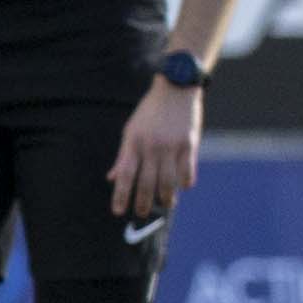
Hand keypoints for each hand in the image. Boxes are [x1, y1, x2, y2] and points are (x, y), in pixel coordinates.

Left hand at [110, 79, 202, 220]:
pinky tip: (181, 188)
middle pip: (146, 182)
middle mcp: (152, 146)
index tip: (118, 211)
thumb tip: (112, 178)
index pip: (125, 175)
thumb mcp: (131, 130)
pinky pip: (187, 171)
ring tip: (165, 205)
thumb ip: (124, 156)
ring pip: (168, 181)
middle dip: (143, 202)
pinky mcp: (190, 144)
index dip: (121, 195)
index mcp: (134, 143)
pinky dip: (184, 183)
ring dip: (166, 197)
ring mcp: (172, 146)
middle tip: (140, 214)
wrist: (176, 88)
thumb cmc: (150, 112)